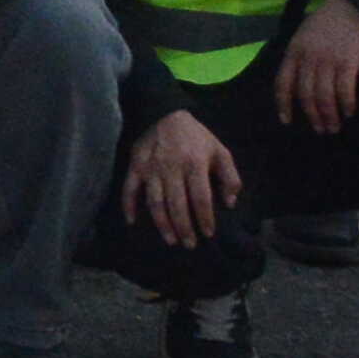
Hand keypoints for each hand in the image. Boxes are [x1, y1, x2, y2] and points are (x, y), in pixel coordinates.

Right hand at [120, 106, 239, 248]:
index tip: (209, 233)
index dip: (205, 218)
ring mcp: (151, 168)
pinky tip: (132, 222)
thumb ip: (230, 177)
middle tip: (189, 244)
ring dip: (162, 223)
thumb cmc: (196, 137)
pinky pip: (129, 189)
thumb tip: (230, 203)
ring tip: (171, 239)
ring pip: (155, 202)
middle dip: (184, 227)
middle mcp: (172, 167)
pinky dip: (128, 206)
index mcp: (195, 163)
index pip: (201, 197)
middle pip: (177, 204)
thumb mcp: (220, 151)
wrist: (165, 113)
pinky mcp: (136, 166)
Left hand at [275, 0, 358, 139]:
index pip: (282, 83)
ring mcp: (327, 59)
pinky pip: (344, 89)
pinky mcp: (348, 61)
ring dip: (329, 115)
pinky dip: (346, 103)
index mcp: (293, 52)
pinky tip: (349, 112)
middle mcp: (307, 58)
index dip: (283, 104)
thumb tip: (295, 88)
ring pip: (324, 96)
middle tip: (321, 130)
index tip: (286, 121)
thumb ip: (297, 59)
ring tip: (334, 127)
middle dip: (312, 116)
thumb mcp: (301, 37)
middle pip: (305, 94)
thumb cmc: (325, 25)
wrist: (350, 8)